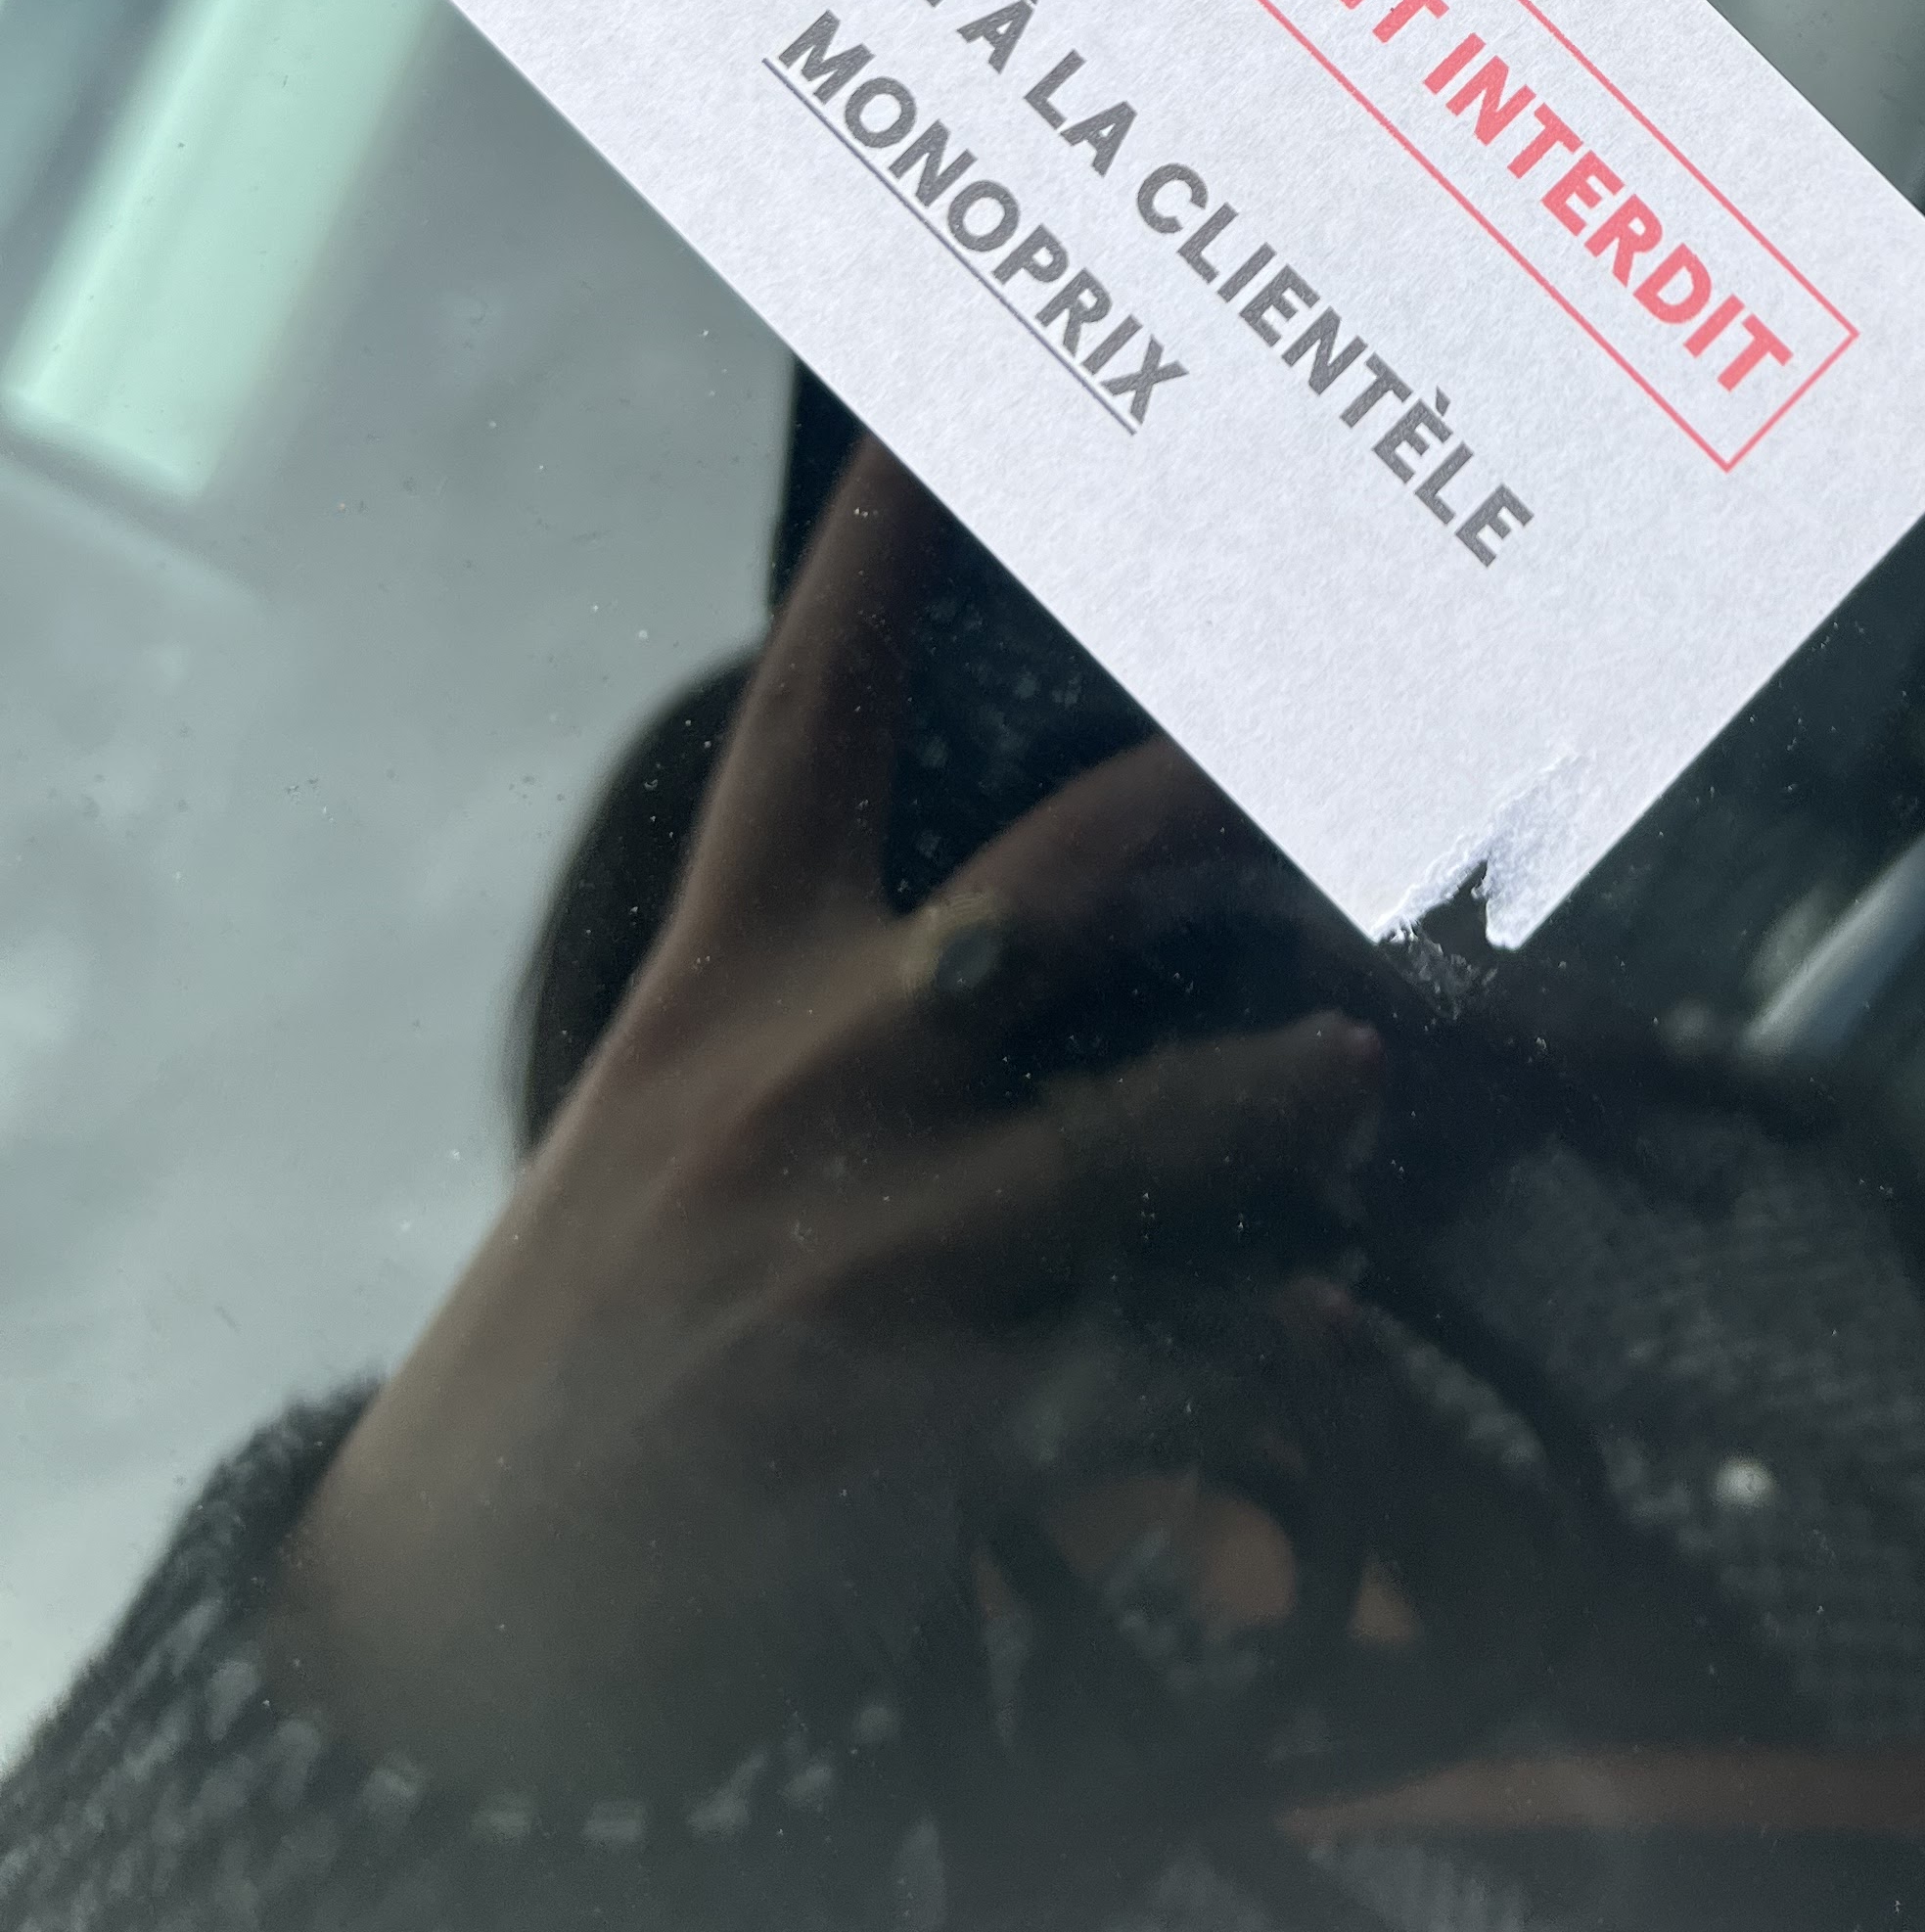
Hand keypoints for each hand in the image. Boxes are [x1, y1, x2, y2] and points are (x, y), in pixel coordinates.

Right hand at [261, 444, 1382, 1802]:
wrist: (471, 1612)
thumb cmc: (618, 1326)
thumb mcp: (683, 1126)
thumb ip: (843, 1012)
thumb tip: (1037, 930)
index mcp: (727, 978)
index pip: (812, 716)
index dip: (885, 552)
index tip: (959, 411)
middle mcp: (796, 1079)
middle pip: (1046, 888)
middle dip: (1210, 799)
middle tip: (1333, 722)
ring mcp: (857, 1249)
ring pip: (1122, 1133)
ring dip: (1264, 1094)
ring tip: (1356, 1057)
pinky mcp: (910, 1417)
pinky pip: (1137, 1363)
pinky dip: (1243, 1350)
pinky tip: (1323, 1326)